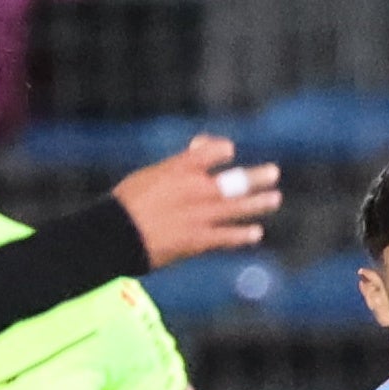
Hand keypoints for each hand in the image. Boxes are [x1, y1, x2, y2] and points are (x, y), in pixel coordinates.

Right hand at [113, 136, 281, 267]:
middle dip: (256, 177)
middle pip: (234, 180)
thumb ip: (176, 166)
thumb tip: (197, 150)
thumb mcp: (148, 176)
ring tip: (274, 198)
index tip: (228, 151)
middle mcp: (195, 189)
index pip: (212, 151)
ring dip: (258, 203)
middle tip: (273, 173)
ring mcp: (200, 215)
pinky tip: (255, 233)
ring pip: (237, 207)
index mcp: (179, 169)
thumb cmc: (126, 205)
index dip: (222, 150)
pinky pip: (226, 236)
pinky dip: (242, 235)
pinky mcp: (198, 239)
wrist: (114, 235)